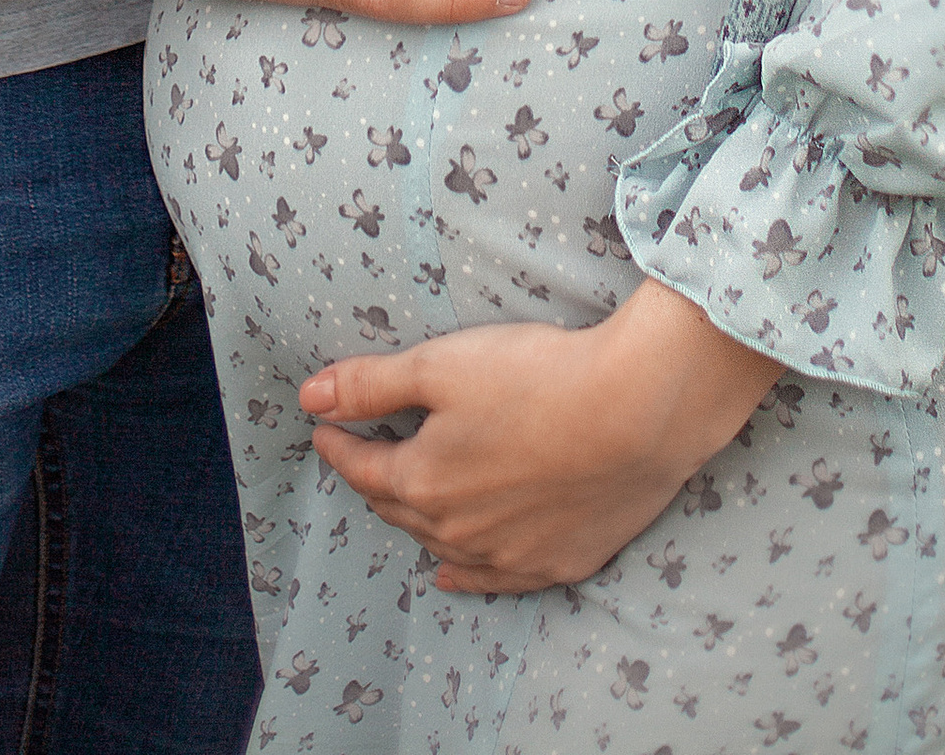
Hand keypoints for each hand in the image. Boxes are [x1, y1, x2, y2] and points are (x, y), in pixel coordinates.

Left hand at [301, 281, 778, 593]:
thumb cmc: (536, 378)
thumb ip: (371, 384)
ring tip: (401, 508)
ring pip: (442, 546)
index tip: (324, 427)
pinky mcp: (556, 562)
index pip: (364, 466)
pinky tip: (451, 576)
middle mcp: (458, 531)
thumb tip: (309, 397)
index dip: (340, 443)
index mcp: (424, 482)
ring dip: (417, 524)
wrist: (636, 413)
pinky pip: (493, 579)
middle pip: (400, 508)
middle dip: (375, 481)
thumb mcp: (441, 365)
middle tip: (364, 458)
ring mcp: (508, 555)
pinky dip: (466, 576)